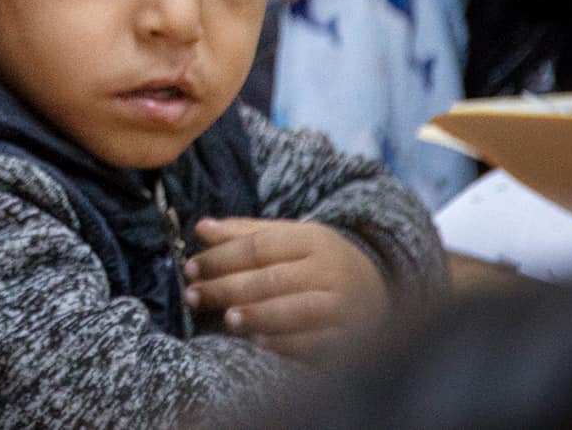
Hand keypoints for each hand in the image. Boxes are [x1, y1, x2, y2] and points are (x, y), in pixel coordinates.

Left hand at [183, 218, 387, 359]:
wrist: (381, 289)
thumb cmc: (320, 261)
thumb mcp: (290, 238)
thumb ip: (245, 233)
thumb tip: (200, 228)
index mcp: (311, 240)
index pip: (258, 247)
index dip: (220, 258)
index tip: (190, 268)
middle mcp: (329, 272)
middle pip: (270, 279)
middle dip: (226, 288)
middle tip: (193, 296)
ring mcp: (342, 307)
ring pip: (293, 311)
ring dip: (256, 316)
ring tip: (225, 319)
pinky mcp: (351, 338)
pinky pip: (313, 343)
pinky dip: (284, 343)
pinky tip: (258, 343)